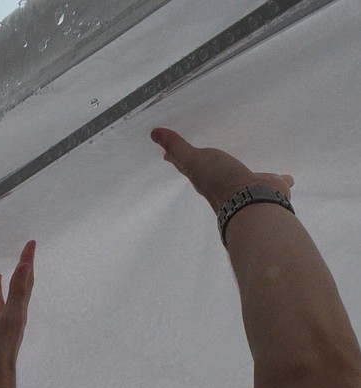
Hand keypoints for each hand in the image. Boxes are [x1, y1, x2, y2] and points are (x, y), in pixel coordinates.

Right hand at [0, 240, 35, 387]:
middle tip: (21, 257)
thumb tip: (25, 266)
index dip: (28, 262)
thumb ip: (17, 292)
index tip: (31, 243)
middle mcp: (8, 319)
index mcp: (18, 313)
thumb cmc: (1, 350)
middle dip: (18, 273)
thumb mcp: (10, 317)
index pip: (25, 281)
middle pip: (15, 291)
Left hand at [151, 127, 293, 212]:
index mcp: (206, 177)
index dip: (178, 158)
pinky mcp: (271, 188)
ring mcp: (249, 187)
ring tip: (248, 168)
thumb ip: (177, 147)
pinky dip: (280, 179)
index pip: (187, 164)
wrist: (251, 202)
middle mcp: (226, 184)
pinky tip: (286, 178)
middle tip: (205, 156)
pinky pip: (276, 181)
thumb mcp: (193, 160)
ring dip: (246, 173)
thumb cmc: (220, 181)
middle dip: (210, 164)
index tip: (168, 155)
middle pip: (215, 171)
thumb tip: (153, 133)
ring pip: (247, 176)